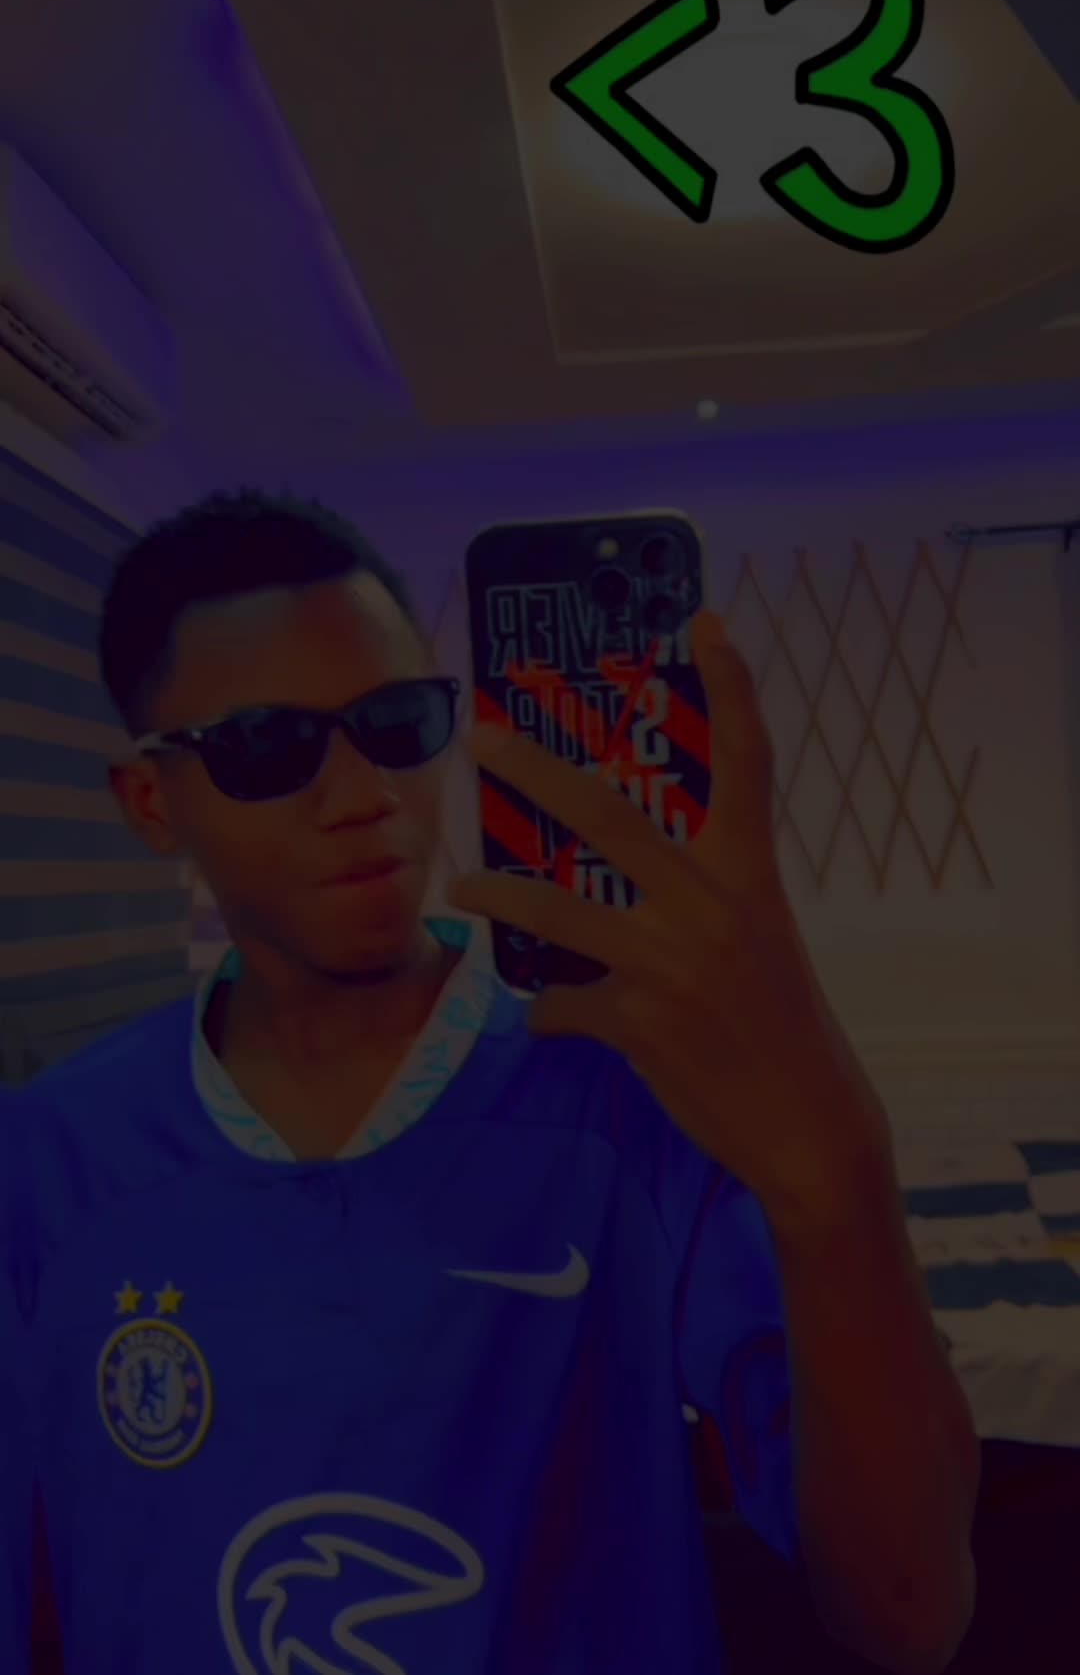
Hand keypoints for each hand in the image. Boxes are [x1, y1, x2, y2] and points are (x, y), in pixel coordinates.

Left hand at [448, 611, 893, 1239]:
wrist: (810, 1126)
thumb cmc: (781, 1028)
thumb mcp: (756, 944)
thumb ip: (694, 905)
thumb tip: (615, 889)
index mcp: (751, 875)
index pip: (748, 761)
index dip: (731, 686)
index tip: (704, 622)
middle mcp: (714, 905)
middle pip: (611, 815)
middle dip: (536, 771)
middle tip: (483, 737)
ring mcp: (673, 963)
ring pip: (558, 909)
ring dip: (499, 894)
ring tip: (461, 885)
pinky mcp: (640, 1023)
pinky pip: (564, 1004)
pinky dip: (548, 1010)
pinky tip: (544, 1016)